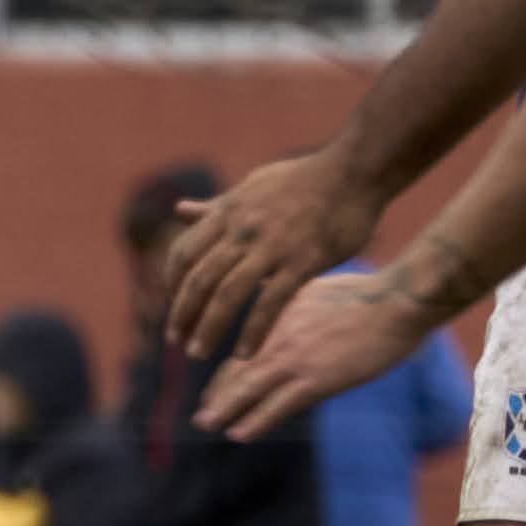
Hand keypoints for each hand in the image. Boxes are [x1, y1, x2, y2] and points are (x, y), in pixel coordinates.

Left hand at [166, 148, 380, 358]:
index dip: (171, 283)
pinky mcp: (303, 262)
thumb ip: (215, 207)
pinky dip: (253, 331)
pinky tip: (244, 354)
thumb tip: (179, 210)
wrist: (354, 172)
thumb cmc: (302, 179)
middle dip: (182, 314)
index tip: (171, 306)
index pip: (184, 254)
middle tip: (174, 341)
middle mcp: (241, 231)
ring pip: (226, 295)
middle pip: (199, 279)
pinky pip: (270, 303)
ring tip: (197, 354)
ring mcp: (271, 247)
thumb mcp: (250, 187)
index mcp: (227, 213)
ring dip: (208, 328)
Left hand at [200, 266, 442, 435]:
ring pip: (248, 390)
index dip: (225, 376)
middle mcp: (277, 340)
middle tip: (200, 417)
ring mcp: (295, 361)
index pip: (241, 353)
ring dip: (224, 410)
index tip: (211, 392)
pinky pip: (279, 405)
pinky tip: (238, 434)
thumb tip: (275, 293)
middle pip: (237, 373)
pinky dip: (256, 421)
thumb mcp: (312, 288)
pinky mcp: (317, 380)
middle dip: (218, 396)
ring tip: (206, 425)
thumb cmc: (364, 294)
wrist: (394, 303)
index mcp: (276, 321)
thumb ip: (288, 298)